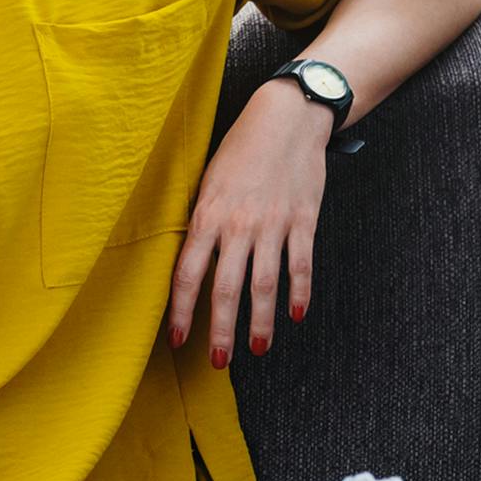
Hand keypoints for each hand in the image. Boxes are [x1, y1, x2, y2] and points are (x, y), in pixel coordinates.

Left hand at [166, 81, 331, 366]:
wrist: (286, 119)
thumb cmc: (240, 147)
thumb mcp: (207, 179)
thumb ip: (201, 219)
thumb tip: (189, 256)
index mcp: (208, 214)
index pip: (187, 272)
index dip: (181, 309)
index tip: (177, 338)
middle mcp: (239, 224)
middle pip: (226, 288)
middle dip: (220, 329)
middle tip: (217, 361)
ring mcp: (273, 225)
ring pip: (265, 285)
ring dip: (260, 322)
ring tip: (256, 350)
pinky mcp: (303, 222)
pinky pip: (301, 266)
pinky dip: (300, 294)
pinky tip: (296, 315)